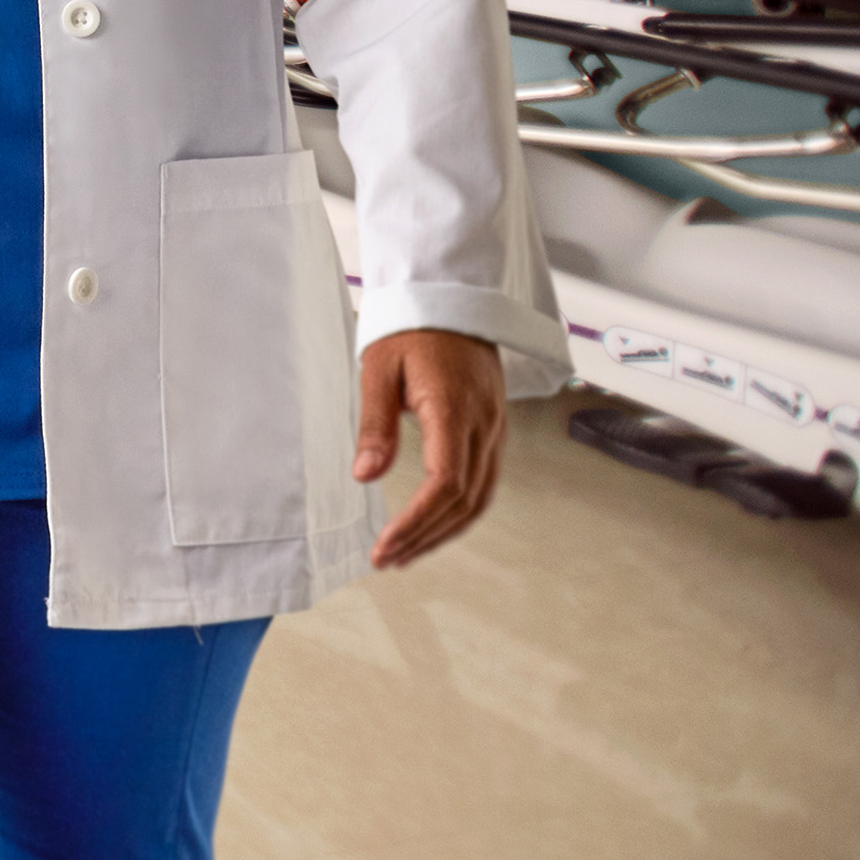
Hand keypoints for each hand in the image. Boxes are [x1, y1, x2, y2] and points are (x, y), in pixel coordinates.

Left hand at [356, 327, 505, 567]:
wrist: (454, 300)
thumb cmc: (413, 328)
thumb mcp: (379, 368)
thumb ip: (375, 424)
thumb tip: (365, 476)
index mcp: (455, 409)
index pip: (445, 483)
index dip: (416, 522)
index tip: (386, 546)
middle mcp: (484, 426)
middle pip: (464, 502)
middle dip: (426, 537)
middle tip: (388, 559)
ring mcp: (495, 430)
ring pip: (479, 499)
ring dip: (444, 532)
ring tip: (406, 553)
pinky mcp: (493, 431)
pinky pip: (483, 483)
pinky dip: (459, 513)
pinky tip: (433, 525)